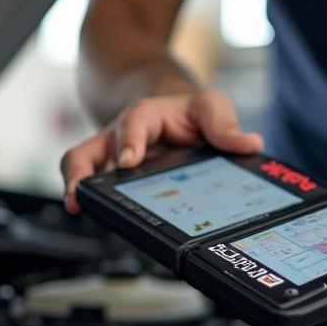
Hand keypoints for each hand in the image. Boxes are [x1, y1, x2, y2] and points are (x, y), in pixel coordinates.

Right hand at [60, 89, 262, 212]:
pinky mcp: (115, 177)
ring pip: (82, 168)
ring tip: (78, 208)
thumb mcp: (211, 107)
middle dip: (79, 172)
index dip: (129, 142)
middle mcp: (122, 138)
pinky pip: (95, 186)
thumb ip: (225, 125)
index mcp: (146, 116)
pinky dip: (93, 200)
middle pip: (87, 150)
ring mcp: (113, 159)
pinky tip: (100, 218)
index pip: (133, 124)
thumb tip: (249, 143)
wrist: (176, 114)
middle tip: (79, 194)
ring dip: (77, 187)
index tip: (128, 160)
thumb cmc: (190, 112)